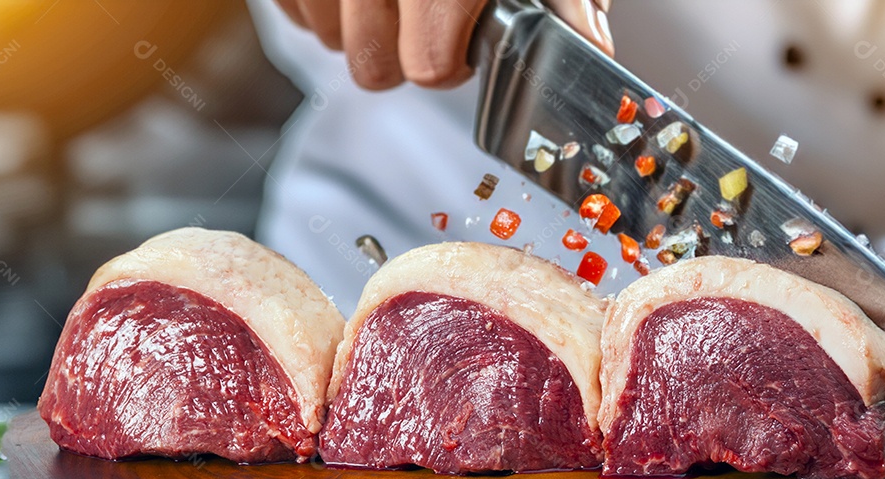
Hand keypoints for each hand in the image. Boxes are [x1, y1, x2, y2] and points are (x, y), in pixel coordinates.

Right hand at [273, 0, 613, 89]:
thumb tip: (589, 45)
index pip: (426, 66)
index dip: (448, 61)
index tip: (459, 41)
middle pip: (372, 67)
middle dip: (400, 53)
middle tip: (423, 18)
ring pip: (330, 40)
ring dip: (358, 25)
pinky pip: (295, 9)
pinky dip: (322, 2)